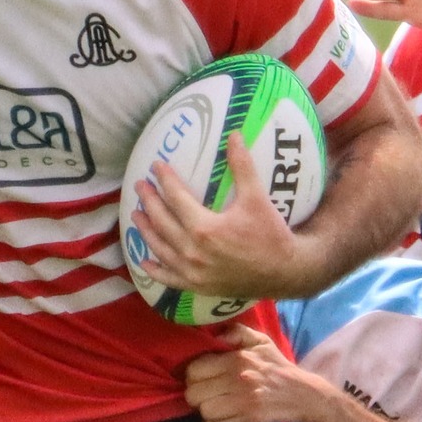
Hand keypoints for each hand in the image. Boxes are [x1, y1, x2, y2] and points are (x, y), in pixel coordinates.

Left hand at [129, 133, 308, 298]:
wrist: (284, 272)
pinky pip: (169, 279)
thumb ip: (242, 167)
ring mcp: (193, 272)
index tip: (156, 166)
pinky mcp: (198, 286)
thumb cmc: (271, 235)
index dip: (165, 180)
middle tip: (139, 186)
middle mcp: (193, 251)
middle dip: (149, 201)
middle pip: (162, 222)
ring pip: (160, 248)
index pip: (176, 198)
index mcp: (205, 228)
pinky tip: (145, 261)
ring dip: (145, 231)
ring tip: (136, 215)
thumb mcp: (258, 199)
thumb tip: (234, 135)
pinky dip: (155, 270)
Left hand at [182, 326, 334, 421]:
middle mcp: (236, 381)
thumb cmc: (276, 366)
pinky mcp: (246, 420)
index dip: (193, 374)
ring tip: (213, 404)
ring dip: (204, 408)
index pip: (195, 370)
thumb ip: (236, 332)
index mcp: (236, 360)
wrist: (301, 393)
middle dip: (195, 393)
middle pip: (193, 393)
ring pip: (203, 410)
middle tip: (204, 392)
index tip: (201, 376)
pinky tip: (219, 416)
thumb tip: (215, 336)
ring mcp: (241, 403)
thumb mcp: (260, 341)